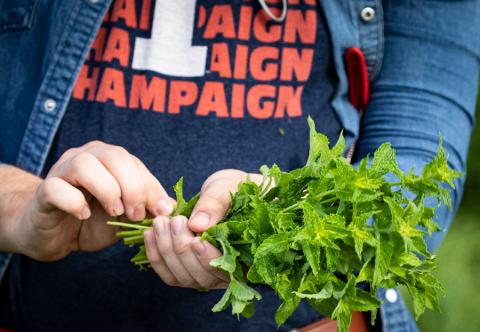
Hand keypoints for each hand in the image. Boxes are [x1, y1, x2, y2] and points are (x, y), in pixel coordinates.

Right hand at [9, 141, 174, 260]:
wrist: (53, 234)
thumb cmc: (92, 220)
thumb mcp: (126, 214)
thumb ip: (146, 206)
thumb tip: (171, 206)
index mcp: (108, 158)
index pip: (134, 163)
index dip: (150, 187)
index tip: (161, 212)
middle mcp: (86, 157)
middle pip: (114, 156)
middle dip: (133, 188)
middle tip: (136, 214)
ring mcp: (61, 171)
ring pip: (85, 165)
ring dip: (107, 190)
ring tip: (114, 212)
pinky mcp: (44, 191)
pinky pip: (56, 188)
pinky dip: (73, 202)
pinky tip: (83, 215)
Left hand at [144, 169, 261, 288]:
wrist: (226, 193)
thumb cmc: (235, 189)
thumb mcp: (228, 189)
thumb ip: (215, 205)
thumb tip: (198, 224)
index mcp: (247, 258)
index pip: (226, 270)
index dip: (209, 259)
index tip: (196, 240)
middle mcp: (227, 274)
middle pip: (201, 276)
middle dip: (183, 249)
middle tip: (174, 221)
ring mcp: (205, 274)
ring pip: (182, 277)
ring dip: (167, 250)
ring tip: (160, 222)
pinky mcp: (186, 270)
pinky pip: (168, 273)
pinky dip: (156, 255)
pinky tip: (150, 234)